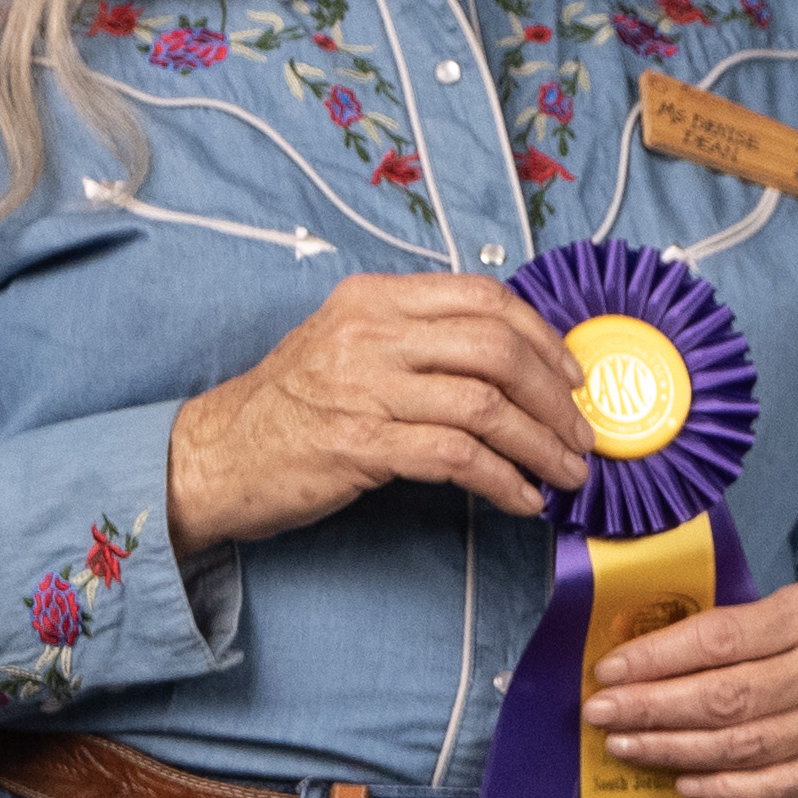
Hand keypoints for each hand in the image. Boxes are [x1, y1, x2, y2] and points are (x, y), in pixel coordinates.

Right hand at [169, 274, 593, 551]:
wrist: (217, 454)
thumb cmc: (292, 406)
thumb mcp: (350, 345)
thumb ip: (419, 340)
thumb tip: (514, 364)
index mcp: (376, 298)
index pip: (483, 298)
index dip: (543, 337)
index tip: (573, 377)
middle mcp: (371, 332)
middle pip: (496, 349)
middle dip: (554, 398)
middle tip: (580, 437)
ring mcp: (364, 387)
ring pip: (485, 406)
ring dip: (540, 446)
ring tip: (565, 476)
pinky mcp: (360, 445)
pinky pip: (457, 459)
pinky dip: (503, 481)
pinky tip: (522, 500)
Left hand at [587, 583, 797, 797]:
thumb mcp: (791, 611)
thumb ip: (731, 631)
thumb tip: (641, 662)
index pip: (720, 638)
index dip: (657, 658)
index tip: (609, 671)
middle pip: (725, 697)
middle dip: (652, 708)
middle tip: (601, 714)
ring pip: (741, 745)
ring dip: (672, 749)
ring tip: (625, 746)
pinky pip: (770, 786)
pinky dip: (720, 788)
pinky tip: (680, 781)